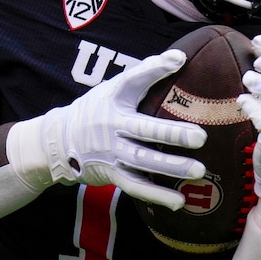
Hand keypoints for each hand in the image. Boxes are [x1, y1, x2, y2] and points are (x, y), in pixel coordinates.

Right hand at [7, 49, 206, 209]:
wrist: (60, 141)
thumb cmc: (96, 109)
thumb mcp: (113, 87)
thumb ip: (146, 72)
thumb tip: (180, 57)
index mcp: (115, 102)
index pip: (134, 81)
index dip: (154, 70)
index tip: (179, 60)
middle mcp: (113, 128)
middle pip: (144, 131)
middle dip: (172, 135)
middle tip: (201, 137)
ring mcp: (112, 154)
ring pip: (143, 162)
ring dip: (171, 168)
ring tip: (198, 170)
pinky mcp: (113, 175)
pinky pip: (137, 186)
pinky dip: (157, 195)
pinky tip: (179, 202)